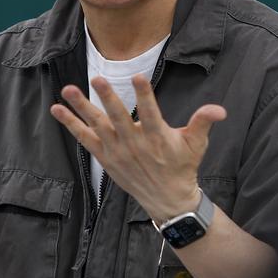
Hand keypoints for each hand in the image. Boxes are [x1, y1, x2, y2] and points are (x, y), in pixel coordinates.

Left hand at [50, 73, 226, 221]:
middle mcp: (134, 144)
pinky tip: (57, 109)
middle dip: (108, 98)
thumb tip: (220, 110)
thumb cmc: (182, 166)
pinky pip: (84, 139)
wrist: (167, 200)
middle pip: (118, 118)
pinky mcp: (105, 157)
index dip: (144, 95)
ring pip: (97, 126)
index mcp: (158, 137)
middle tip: (98, 78)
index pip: (150, 112)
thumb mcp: (197, 144)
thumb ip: (203, 122)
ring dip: (81, 107)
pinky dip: (71, 125)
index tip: (137, 77)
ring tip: (68, 89)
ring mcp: (117, 151)